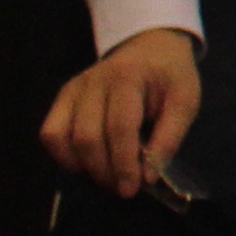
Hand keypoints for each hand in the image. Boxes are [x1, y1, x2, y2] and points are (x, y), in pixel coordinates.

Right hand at [42, 29, 201, 195]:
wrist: (150, 47)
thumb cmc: (170, 77)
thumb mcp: (185, 100)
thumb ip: (169, 137)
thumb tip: (148, 175)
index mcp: (128, 76)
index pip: (119, 126)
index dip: (124, 162)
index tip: (133, 188)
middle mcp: (93, 81)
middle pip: (87, 136)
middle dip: (104, 170)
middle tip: (124, 188)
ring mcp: (73, 88)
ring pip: (62, 137)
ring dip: (83, 167)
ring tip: (108, 178)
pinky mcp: (62, 97)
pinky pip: (50, 134)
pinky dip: (63, 156)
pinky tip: (86, 164)